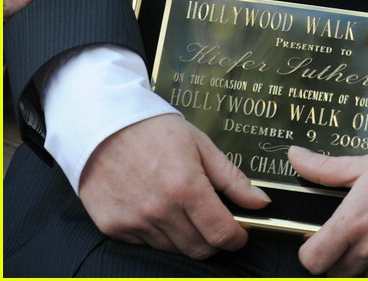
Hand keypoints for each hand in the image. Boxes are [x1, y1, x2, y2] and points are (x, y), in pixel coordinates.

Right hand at [78, 115, 269, 258]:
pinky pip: (147, 243)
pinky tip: (156, 206)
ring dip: (186, 235)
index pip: (220, 234)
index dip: (236, 238)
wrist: (102, 122)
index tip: (240, 233)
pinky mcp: (114, 228)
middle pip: (199, 249)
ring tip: (181, 205)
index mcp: (186, 187)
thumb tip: (261, 203)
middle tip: (214, 219)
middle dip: (214, 240)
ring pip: (173, 248)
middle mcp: (160, 210)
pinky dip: (158, 232)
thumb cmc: (153, 128)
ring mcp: (135, 222)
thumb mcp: (199, 143)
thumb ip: (232, 177)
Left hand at [292, 141, 367, 276]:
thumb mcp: (367, 165)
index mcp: (353, 222)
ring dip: (367, 267)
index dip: (312, 253)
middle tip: (354, 239)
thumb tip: (294, 156)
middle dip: (339, 260)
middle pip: (336, 275)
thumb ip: (325, 168)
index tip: (319, 244)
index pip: (313, 261)